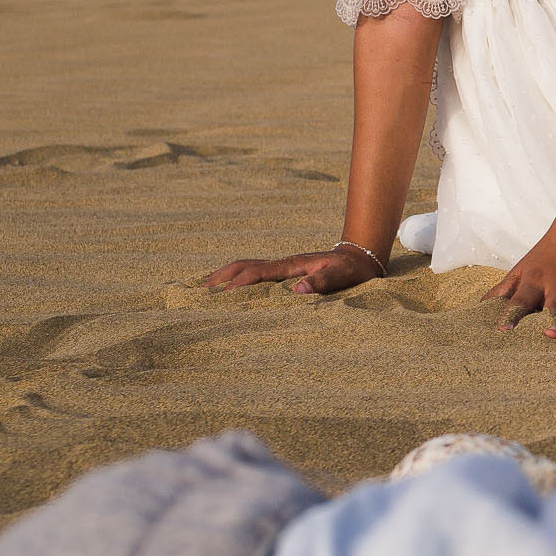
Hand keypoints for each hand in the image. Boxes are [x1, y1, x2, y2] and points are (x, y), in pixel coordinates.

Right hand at [200, 248, 378, 294]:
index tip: (219, 297)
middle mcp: (281, 264)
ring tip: (201, 290)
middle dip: (220, 277)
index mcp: (290, 266)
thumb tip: (297, 289)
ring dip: (223, 276)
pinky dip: (236, 278)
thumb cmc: (352, 270)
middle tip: (196, 292)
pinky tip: (228, 288)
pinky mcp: (283, 271)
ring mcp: (281, 267)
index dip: (237, 284)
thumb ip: (322, 282)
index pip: (256, 273)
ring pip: (245, 267)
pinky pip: (254, 273)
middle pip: (243, 266)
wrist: (360, 258)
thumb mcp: (341, 277)